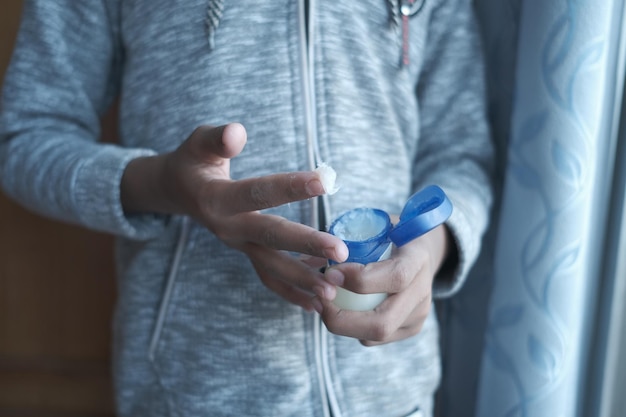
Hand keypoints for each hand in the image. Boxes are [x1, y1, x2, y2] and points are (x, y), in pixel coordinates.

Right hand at [121, 123, 347, 309]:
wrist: (176, 191)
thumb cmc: (192, 161)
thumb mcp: (197, 143)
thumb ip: (217, 138)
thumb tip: (237, 132)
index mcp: (216, 199)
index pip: (257, 192)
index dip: (289, 186)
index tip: (324, 181)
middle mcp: (227, 228)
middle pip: (271, 237)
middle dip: (307, 245)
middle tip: (341, 252)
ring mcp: (238, 245)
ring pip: (271, 267)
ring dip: (302, 280)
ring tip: (333, 292)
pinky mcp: (246, 253)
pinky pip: (268, 278)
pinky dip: (291, 293)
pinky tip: (316, 303)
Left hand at [314, 224, 449, 345]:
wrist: (422, 252)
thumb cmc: (391, 235)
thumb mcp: (375, 226)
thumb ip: (346, 240)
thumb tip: (305, 259)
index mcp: (417, 258)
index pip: (396, 277)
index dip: (359, 280)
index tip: (330, 273)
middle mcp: (423, 290)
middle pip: (383, 322)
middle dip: (342, 319)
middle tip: (318, 300)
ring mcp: (419, 314)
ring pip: (377, 334)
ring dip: (343, 324)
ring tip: (323, 305)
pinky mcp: (411, 328)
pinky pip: (375, 338)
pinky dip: (352, 328)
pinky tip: (340, 310)